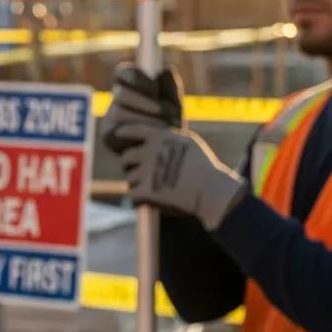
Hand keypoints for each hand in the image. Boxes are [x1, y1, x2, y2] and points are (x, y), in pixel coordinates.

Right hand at [101, 63, 183, 154]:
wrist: (169, 159)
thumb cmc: (171, 129)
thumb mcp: (175, 107)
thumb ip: (170, 88)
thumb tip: (163, 71)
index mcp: (131, 89)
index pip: (123, 73)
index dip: (137, 77)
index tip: (155, 88)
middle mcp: (116, 102)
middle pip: (120, 93)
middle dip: (145, 102)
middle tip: (165, 111)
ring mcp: (110, 119)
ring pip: (119, 112)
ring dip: (145, 119)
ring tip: (163, 128)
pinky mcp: (109, 137)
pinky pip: (117, 131)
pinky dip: (138, 134)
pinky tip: (151, 138)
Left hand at [116, 123, 247, 230]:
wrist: (212, 191)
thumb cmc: (203, 166)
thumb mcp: (188, 142)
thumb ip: (167, 136)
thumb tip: (151, 133)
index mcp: (158, 137)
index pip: (129, 131)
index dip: (122, 134)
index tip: (118, 137)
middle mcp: (149, 152)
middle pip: (126, 158)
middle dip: (132, 165)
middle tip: (143, 173)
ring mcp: (147, 172)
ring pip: (130, 178)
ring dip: (138, 184)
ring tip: (153, 188)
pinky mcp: (146, 191)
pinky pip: (132, 195)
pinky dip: (139, 200)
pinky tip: (147, 201)